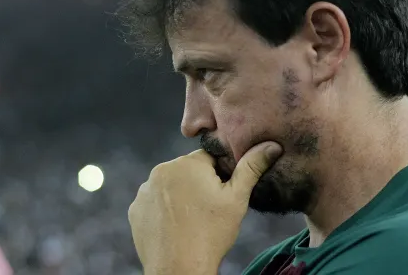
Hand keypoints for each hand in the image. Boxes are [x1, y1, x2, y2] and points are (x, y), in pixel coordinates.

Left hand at [128, 142, 282, 273]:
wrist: (179, 269)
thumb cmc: (212, 234)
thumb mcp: (237, 199)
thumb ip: (252, 167)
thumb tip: (271, 145)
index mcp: (187, 163)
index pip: (210, 158)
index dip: (221, 176)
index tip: (223, 196)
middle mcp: (161, 171)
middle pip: (188, 171)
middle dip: (199, 184)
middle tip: (209, 210)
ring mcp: (145, 191)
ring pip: (171, 186)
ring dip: (181, 196)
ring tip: (193, 221)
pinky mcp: (135, 210)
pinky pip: (155, 203)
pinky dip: (164, 211)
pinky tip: (176, 226)